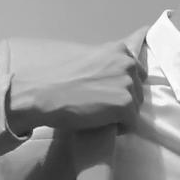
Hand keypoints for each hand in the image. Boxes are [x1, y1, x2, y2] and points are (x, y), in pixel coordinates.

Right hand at [6, 41, 146, 133]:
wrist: (42, 93)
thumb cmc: (56, 77)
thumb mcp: (85, 59)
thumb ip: (103, 64)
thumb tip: (109, 77)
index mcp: (118, 50)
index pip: (136, 73)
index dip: (123, 87)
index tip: (107, 94)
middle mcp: (127, 64)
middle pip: (138, 92)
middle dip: (123, 101)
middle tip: (99, 106)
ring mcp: (127, 84)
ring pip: (136, 109)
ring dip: (121, 115)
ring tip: (98, 114)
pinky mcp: (125, 104)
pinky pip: (131, 124)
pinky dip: (119, 128)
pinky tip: (100, 123)